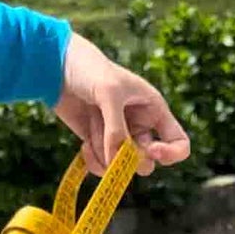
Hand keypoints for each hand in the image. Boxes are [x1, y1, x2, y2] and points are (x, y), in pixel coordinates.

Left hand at [54, 33, 190, 176]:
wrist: (55, 65)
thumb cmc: (89, 68)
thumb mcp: (109, 93)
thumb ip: (116, 130)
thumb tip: (117, 163)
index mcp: (154, 110)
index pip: (179, 143)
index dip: (171, 153)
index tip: (152, 151)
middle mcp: (140, 127)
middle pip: (147, 162)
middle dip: (130, 159)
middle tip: (113, 146)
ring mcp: (119, 138)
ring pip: (122, 168)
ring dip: (106, 156)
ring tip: (91, 131)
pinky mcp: (98, 144)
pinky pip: (103, 168)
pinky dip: (94, 163)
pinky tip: (84, 146)